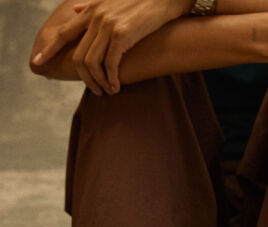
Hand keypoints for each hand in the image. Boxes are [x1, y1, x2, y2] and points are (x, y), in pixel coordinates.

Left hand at [31, 0, 191, 94]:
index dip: (49, 48)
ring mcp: (109, 25)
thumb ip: (92, 6)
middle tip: (96, 91)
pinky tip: (116, 86)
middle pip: (78, 56)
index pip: (64, 32)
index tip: (38, 62)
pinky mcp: (123, 35)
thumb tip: (76, 9)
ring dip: (98, 82)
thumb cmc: (143, 0)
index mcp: (92, 10)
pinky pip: (109, 64)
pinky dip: (111, 79)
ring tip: (108, 91)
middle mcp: (97, 17)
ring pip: (91, 63)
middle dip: (84, 78)